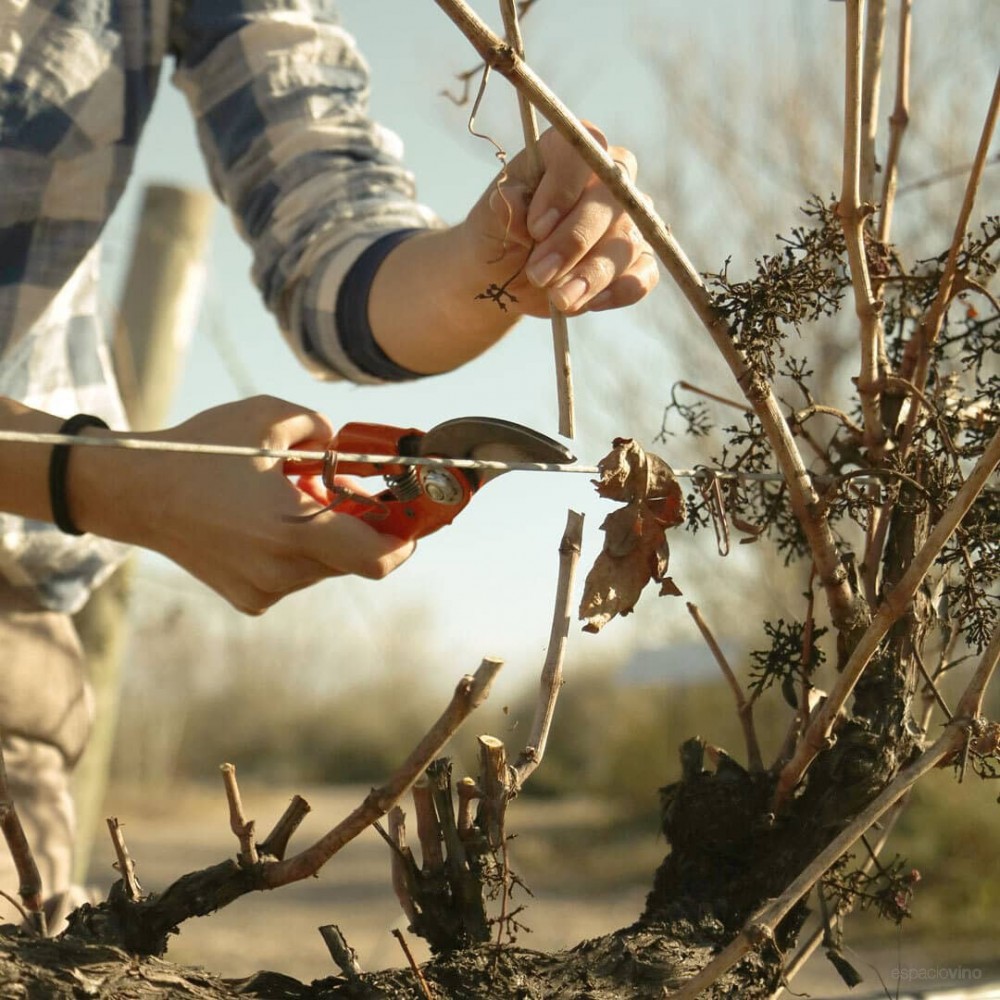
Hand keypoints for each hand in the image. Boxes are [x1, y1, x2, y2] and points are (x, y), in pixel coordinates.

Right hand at [72, 396, 414, 613]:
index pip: (377, 558)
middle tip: (358, 490)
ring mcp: (264, 590)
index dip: (406, 541)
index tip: (414, 519)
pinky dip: (299, 548)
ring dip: (328, 534)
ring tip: (299, 495)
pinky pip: (296, 574)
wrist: (137, 492)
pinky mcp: (249, 598)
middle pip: (352, 556)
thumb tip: (343, 446)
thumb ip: (321, 428)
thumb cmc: (202, 450)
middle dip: (364, 526)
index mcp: (291, 529)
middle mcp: (281, 570)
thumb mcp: (268, 417)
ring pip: (325, 565)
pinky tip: (270, 518)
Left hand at [464, 122, 658, 315]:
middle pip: (611, 200)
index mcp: (567, 154)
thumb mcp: (489, 218)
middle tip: (538, 273)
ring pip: (626, 242)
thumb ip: (502, 207)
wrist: (503, 275)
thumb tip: (510, 201)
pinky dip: (617, 291)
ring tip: (557, 298)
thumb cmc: (499, 233)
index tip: (536, 227)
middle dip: (574, 241)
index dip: (564, 187)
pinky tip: (586, 303)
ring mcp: (626, 221)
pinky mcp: (636, 260)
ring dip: (591, 275)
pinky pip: (644, 275)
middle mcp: (607, 181)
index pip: (583, 150)